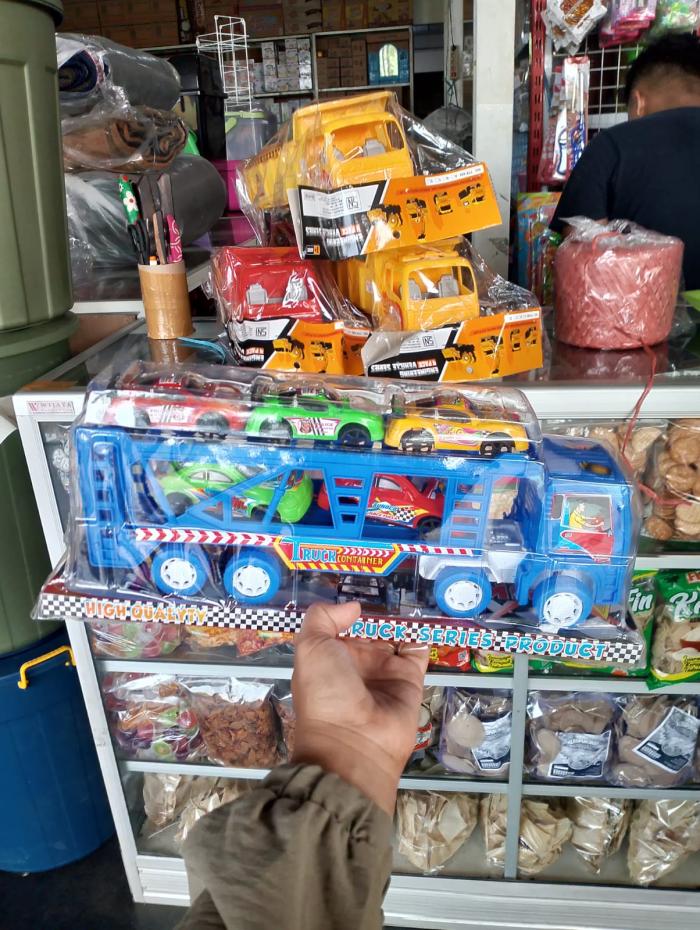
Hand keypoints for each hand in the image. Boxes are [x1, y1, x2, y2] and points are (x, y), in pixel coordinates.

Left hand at [291, 601, 428, 814]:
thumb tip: (353, 607)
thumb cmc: (325, 691)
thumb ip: (324, 618)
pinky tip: (422, 616)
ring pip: (396, 638)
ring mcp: (385, 673)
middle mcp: (358, 665)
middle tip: (391, 586)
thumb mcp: (310, 647)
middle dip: (379, 613)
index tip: (361, 591)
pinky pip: (418, 652)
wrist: (354, 742)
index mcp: (331, 658)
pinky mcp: (410, 681)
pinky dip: (422, 634)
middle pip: (371, 632)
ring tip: (409, 595)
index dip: (349, 613)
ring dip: (402, 620)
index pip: (342, 629)